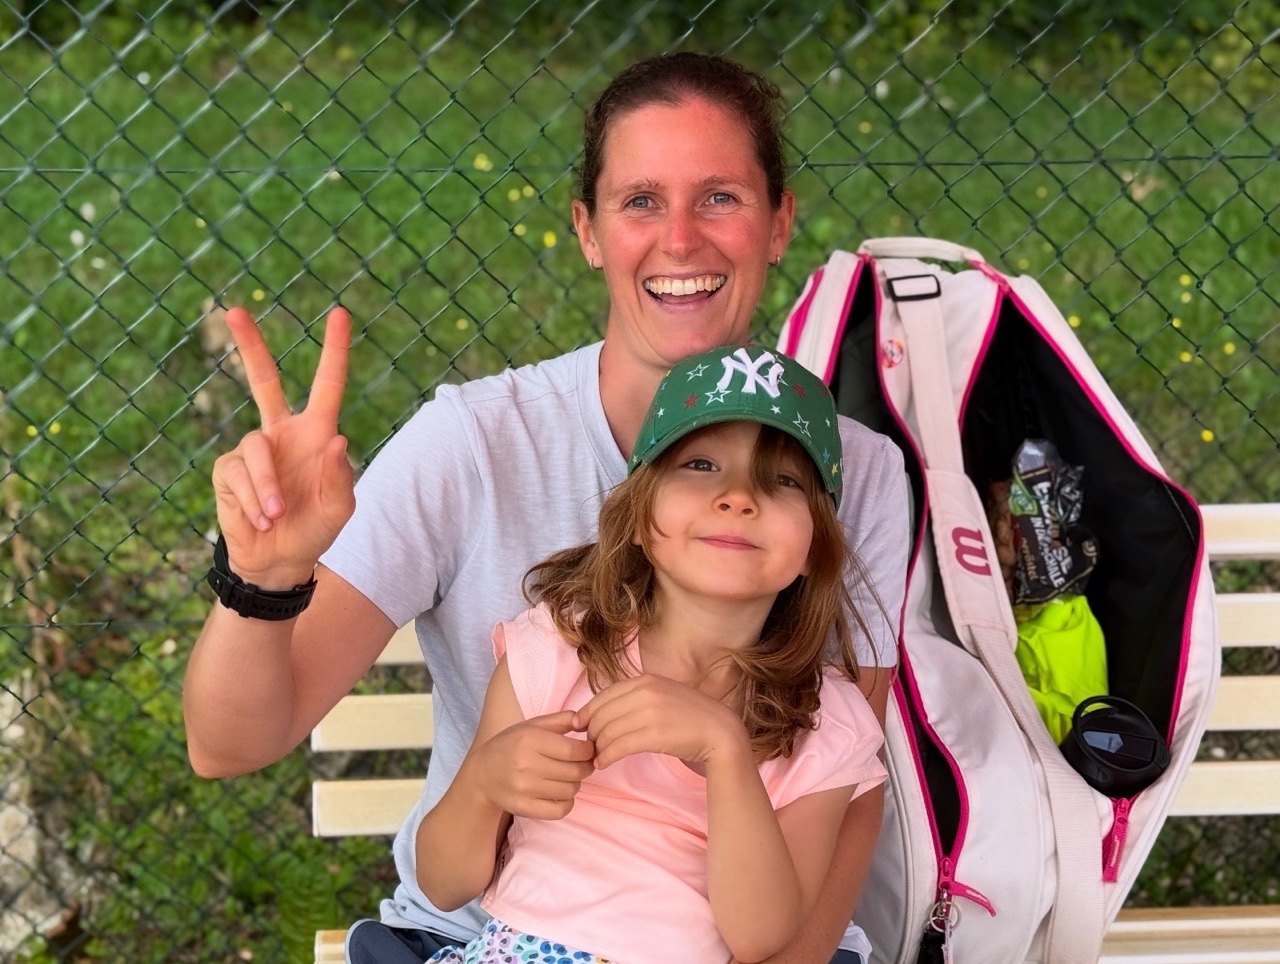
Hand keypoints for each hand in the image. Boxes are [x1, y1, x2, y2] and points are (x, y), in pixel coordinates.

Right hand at [211, 307, 355, 585]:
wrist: (278, 559)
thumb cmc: (314, 530)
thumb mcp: (339, 508)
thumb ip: (342, 476)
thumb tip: (338, 440)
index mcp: (316, 434)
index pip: (327, 385)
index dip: (334, 351)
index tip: (340, 313)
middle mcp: (282, 433)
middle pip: (263, 380)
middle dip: (248, 346)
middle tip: (233, 310)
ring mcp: (253, 450)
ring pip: (256, 451)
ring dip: (269, 488)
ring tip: (277, 516)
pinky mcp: (228, 470)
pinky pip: (239, 476)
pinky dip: (254, 500)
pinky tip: (262, 519)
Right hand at [471, 710, 596, 819]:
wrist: (482, 775)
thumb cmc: (511, 745)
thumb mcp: (532, 725)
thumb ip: (561, 719)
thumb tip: (587, 721)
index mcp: (530, 739)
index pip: (573, 750)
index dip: (588, 751)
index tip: (588, 749)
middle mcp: (526, 764)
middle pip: (575, 772)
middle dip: (585, 767)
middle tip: (582, 764)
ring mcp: (524, 789)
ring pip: (570, 790)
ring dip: (576, 784)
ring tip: (568, 777)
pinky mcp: (524, 807)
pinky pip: (560, 810)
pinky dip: (567, 803)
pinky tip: (561, 794)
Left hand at [578, 674, 748, 769]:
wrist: (719, 731)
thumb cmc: (689, 716)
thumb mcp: (662, 694)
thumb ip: (637, 696)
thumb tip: (604, 710)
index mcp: (645, 680)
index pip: (603, 695)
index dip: (587, 712)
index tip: (580, 726)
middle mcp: (646, 692)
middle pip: (602, 714)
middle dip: (591, 732)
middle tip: (589, 746)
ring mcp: (650, 712)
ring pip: (608, 731)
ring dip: (597, 747)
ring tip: (595, 757)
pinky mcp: (655, 735)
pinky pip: (619, 746)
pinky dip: (606, 756)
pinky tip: (603, 763)